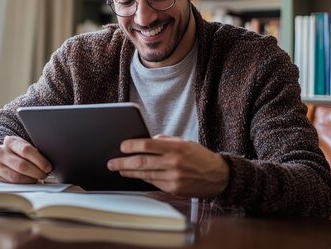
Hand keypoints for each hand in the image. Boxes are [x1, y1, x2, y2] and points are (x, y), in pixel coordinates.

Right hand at [0, 136, 51, 183]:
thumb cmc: (17, 154)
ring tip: (37, 179)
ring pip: (16, 177)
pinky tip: (27, 182)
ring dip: (30, 180)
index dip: (40, 160)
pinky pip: (10, 184)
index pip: (26, 150)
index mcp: (10, 141)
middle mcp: (0, 151)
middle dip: (37, 172)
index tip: (48, 167)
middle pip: (22, 165)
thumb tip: (49, 164)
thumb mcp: (23, 148)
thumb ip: (34, 153)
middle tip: (44, 175)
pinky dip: (22, 185)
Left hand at [107, 134, 228, 196]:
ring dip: (129, 172)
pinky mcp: (173, 190)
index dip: (132, 146)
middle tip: (111, 163)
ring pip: (145, 174)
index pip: (148, 145)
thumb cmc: (200, 157)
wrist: (219, 177)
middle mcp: (174, 163)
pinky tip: (135, 176)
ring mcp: (173, 178)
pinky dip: (143, 179)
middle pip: (142, 162)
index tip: (121, 146)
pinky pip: (153, 183)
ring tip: (119, 169)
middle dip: (123, 163)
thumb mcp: (184, 142)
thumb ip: (165, 141)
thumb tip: (145, 141)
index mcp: (176, 148)